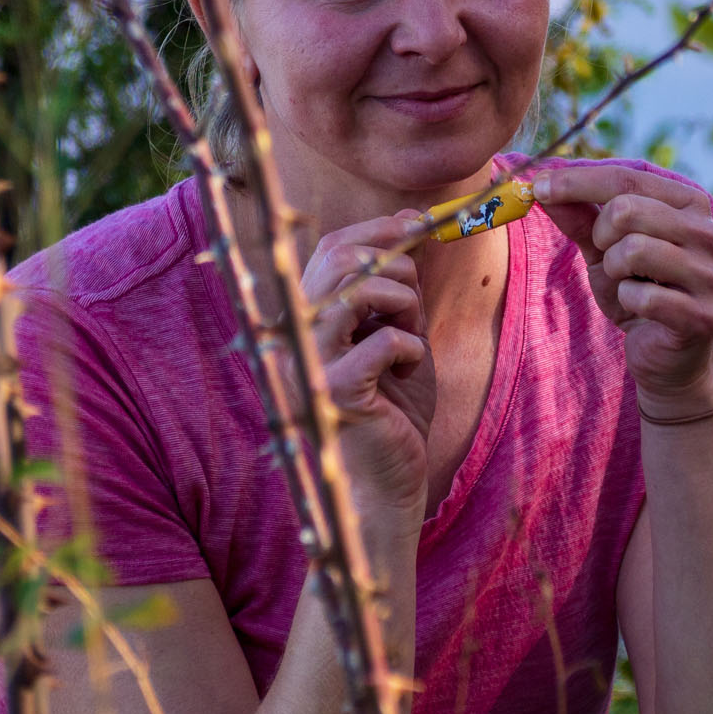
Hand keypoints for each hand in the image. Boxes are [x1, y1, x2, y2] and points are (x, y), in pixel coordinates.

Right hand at [296, 211, 435, 522]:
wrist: (386, 489)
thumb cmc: (393, 414)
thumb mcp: (397, 337)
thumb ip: (395, 290)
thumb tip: (409, 226)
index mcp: (304, 321)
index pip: (330, 248)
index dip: (378, 229)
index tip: (419, 224)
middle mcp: (293, 337)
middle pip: (340, 257)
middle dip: (396, 265)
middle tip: (415, 300)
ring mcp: (307, 363)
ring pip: (358, 289)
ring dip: (403, 305)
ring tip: (409, 339)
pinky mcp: (332, 392)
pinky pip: (383, 339)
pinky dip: (410, 349)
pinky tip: (405, 374)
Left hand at [533, 166, 712, 418]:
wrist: (667, 356)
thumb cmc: (638, 291)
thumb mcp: (603, 249)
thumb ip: (580, 216)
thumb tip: (542, 185)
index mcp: (689, 204)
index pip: (626, 178)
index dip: (576, 182)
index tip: (539, 185)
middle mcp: (708, 232)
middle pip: (626, 209)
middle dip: (601, 236)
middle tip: (612, 259)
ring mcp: (709, 274)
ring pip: (633, 249)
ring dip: (615, 270)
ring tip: (629, 283)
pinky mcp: (703, 315)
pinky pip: (642, 296)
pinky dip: (628, 302)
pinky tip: (642, 310)